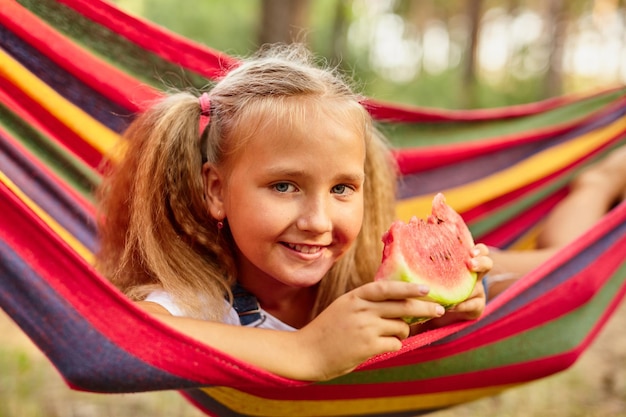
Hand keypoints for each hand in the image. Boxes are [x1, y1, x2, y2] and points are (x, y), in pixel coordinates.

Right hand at [295, 280, 444, 380]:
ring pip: (401, 326)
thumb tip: (399, 302)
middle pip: (402, 306)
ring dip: (402, 332)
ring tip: (388, 335)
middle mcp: (362, 310)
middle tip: (439, 310)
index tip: (427, 288)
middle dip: (424, 308)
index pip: (387, 288)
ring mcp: (365, 328)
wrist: (307, 352)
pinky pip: (395, 343)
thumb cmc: (328, 330)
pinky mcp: (368, 346)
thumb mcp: (344, 307)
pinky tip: (380, 346)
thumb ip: (367, 302)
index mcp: (356, 297)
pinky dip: (393, 345)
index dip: (409, 288)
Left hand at [415, 243, 489, 330]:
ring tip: (456, 291)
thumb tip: (395, 232)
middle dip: (481, 262)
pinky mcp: (476, 308)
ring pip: (479, 287)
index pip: (478, 250)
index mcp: (462, 261)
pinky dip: (462, 305)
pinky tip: (451, 306)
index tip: (471, 251)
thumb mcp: (423, 267)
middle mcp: (473, 274)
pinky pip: (474, 306)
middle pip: (487, 263)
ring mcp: (477, 291)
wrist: (433, 309)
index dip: (478, 249)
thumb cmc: (426, 282)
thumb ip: (414, 255)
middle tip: (471, 264)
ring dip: (468, 289)